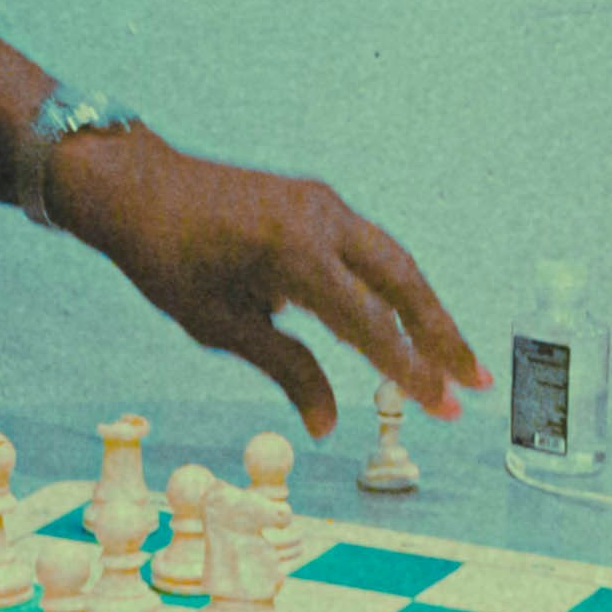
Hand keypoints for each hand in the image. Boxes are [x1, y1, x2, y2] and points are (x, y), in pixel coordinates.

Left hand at [50, 136, 485, 432]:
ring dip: (425, 310)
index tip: (443, 407)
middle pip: (404, 282)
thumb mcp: (220, 326)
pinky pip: (367, 247)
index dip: (410, 370)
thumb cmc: (167, 259)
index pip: (371, 324)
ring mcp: (322, 203)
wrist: (137, 186)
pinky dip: (392, 286)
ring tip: (453, 361)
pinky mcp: (315, 200)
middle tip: (474, 385)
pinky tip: (400, 324)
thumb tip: (328, 426)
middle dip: (442, 336)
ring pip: (393, 261)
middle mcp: (321, 219)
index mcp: (295, 253)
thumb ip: (286, 370)